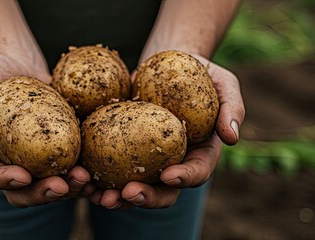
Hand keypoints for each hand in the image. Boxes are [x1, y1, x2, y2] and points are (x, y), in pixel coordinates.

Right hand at [0, 53, 91, 206]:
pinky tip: (98, 173)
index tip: (23, 176)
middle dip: (42, 193)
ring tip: (85, 180)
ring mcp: (37, 160)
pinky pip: (72, 166)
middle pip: (24, 191)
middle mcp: (11, 163)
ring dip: (69, 189)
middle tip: (61, 186)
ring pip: (51, 185)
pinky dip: (84, 173)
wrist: (20, 65)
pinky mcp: (59, 149)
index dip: (5, 181)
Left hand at [88, 56, 244, 208]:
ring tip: (97, 195)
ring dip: (115, 196)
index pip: (196, 172)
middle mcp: (172, 163)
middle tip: (127, 194)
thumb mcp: (223, 82)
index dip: (184, 178)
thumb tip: (232, 137)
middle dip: (145, 197)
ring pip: (131, 187)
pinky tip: (81, 174)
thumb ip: (232, 107)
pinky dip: (94, 175)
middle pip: (162, 191)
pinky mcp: (120, 149)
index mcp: (199, 153)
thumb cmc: (199, 72)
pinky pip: (107, 166)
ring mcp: (145, 160)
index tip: (169, 175)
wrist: (165, 64)